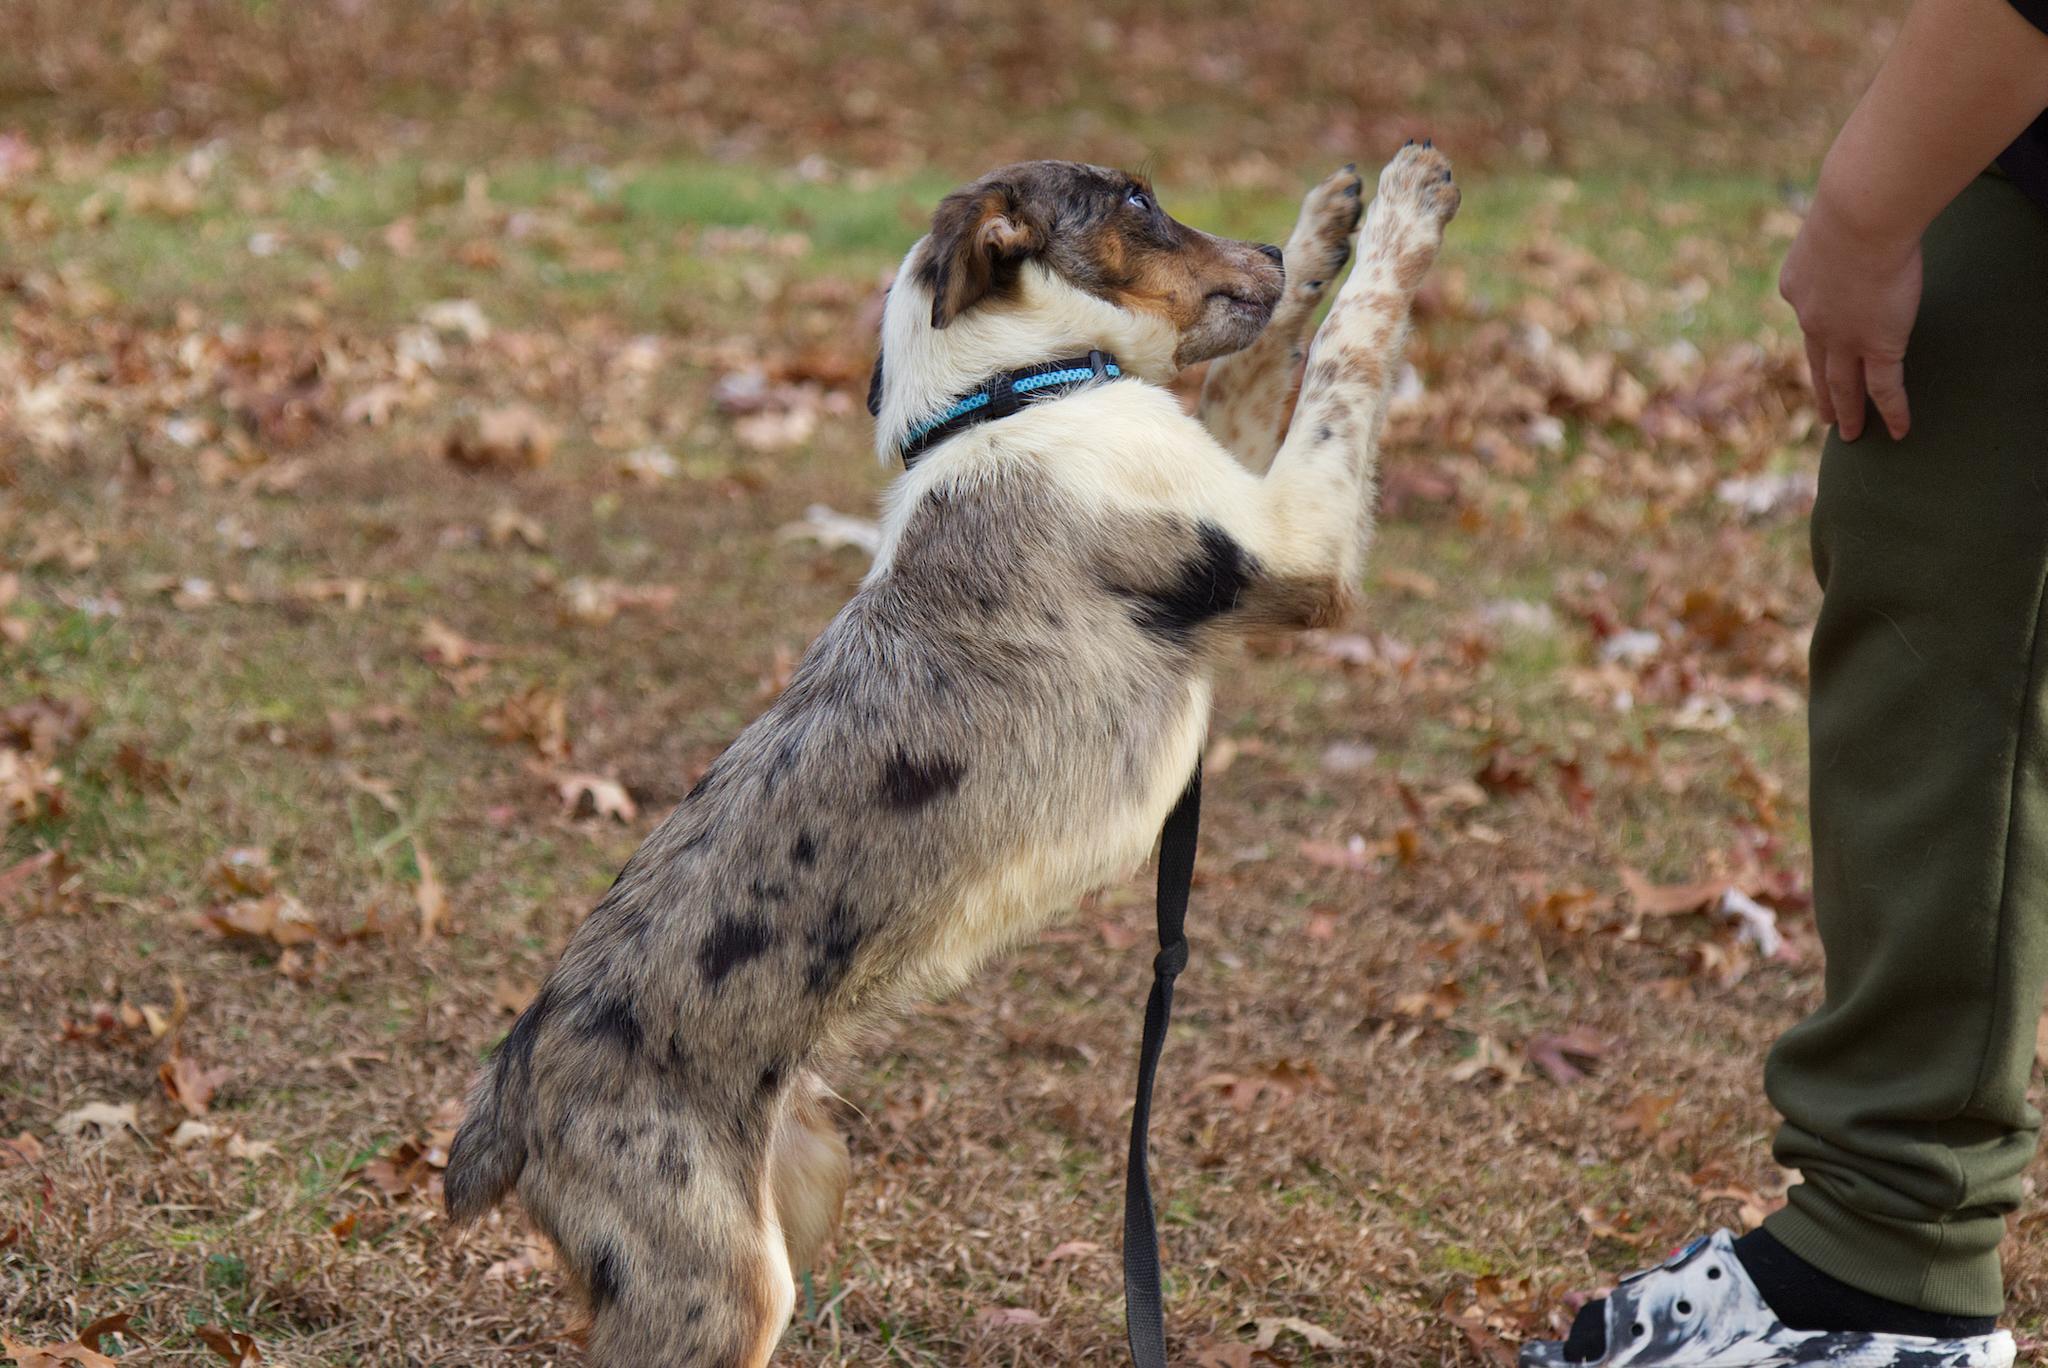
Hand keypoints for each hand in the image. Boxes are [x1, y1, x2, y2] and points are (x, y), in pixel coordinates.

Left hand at [1778, 189, 1922, 441]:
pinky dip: (1892, 411)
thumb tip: (1857, 215)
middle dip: (1822, 390)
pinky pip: (1885, 388)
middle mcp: (1811, 319)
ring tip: (1850, 434)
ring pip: (1843, 384)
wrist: (1860, 218)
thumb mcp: (1834, 218)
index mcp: (1796, 285)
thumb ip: (1840, 229)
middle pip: (1817, 362)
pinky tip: (1901, 431)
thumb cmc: (1854, 203)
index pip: (1807, 314)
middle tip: (1826, 415)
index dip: (1815, 326)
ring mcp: (1843, 337)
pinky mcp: (1877, 345)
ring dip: (1847, 411)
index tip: (1821, 333)